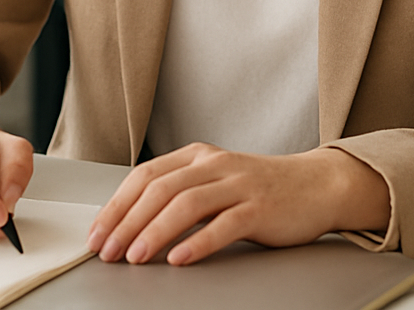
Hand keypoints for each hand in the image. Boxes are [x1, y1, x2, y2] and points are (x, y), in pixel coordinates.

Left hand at [86, 143, 389, 266]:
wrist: (316, 185)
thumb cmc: (261, 188)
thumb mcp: (215, 180)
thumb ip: (179, 193)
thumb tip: (130, 223)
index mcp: (197, 155)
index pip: (145, 176)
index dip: (116, 205)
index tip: (97, 233)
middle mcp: (215, 164)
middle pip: (160, 189)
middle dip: (127, 222)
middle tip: (107, 250)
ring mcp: (239, 184)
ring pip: (186, 205)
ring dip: (155, 232)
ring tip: (135, 256)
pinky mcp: (260, 208)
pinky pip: (223, 225)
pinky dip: (197, 243)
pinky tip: (179, 259)